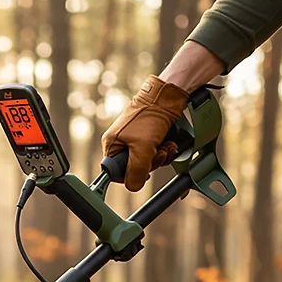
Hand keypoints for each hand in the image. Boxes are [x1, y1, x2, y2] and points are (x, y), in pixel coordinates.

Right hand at [101, 75, 188, 191]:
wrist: (168, 95)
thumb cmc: (150, 116)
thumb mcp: (142, 147)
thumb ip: (136, 170)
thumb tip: (133, 187)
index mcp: (112, 145)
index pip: (116, 172)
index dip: (131, 175)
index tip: (144, 172)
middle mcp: (122, 143)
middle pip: (134, 168)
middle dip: (151, 163)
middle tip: (158, 153)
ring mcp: (136, 140)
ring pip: (147, 161)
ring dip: (161, 157)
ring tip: (166, 146)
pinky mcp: (149, 137)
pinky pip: (155, 153)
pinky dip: (165, 150)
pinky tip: (170, 143)